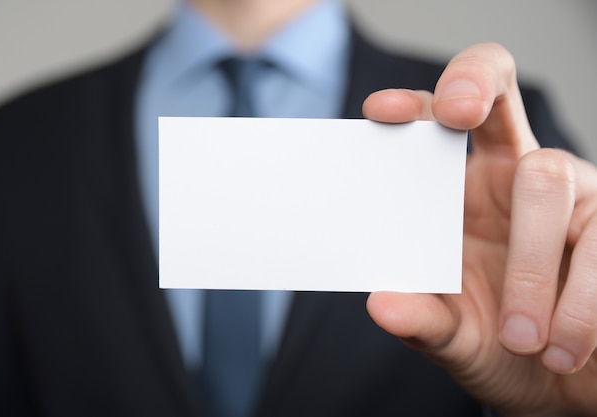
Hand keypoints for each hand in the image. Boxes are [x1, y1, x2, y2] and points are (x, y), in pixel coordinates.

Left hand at [363, 43, 596, 416]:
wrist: (564, 386)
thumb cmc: (502, 347)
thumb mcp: (456, 337)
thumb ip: (423, 320)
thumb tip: (381, 305)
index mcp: (466, 197)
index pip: (441, 129)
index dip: (417, 104)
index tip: (383, 111)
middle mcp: (519, 179)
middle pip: (499, 104)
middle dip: (475, 86)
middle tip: (458, 111)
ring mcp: (577, 196)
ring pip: (549, 181)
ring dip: (531, 269)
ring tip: (523, 342)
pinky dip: (580, 305)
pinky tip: (566, 348)